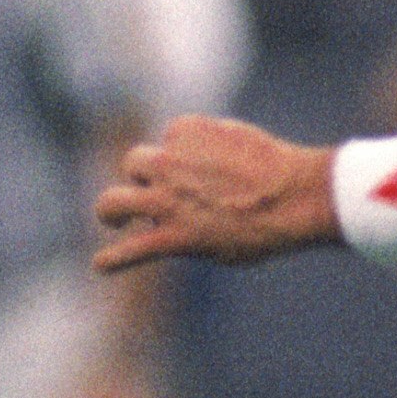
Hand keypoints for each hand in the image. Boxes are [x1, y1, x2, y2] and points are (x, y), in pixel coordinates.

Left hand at [95, 115, 337, 270]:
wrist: (295, 196)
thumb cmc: (278, 170)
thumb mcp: (237, 140)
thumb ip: (208, 146)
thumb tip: (196, 163)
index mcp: (185, 132)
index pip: (167, 142)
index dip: (179, 158)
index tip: (200, 173)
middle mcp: (168, 161)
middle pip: (134, 164)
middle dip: (142, 178)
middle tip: (152, 196)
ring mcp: (168, 199)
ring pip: (115, 201)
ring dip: (113, 211)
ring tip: (114, 220)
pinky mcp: (175, 235)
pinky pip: (133, 249)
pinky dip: (114, 259)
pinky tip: (101, 266)